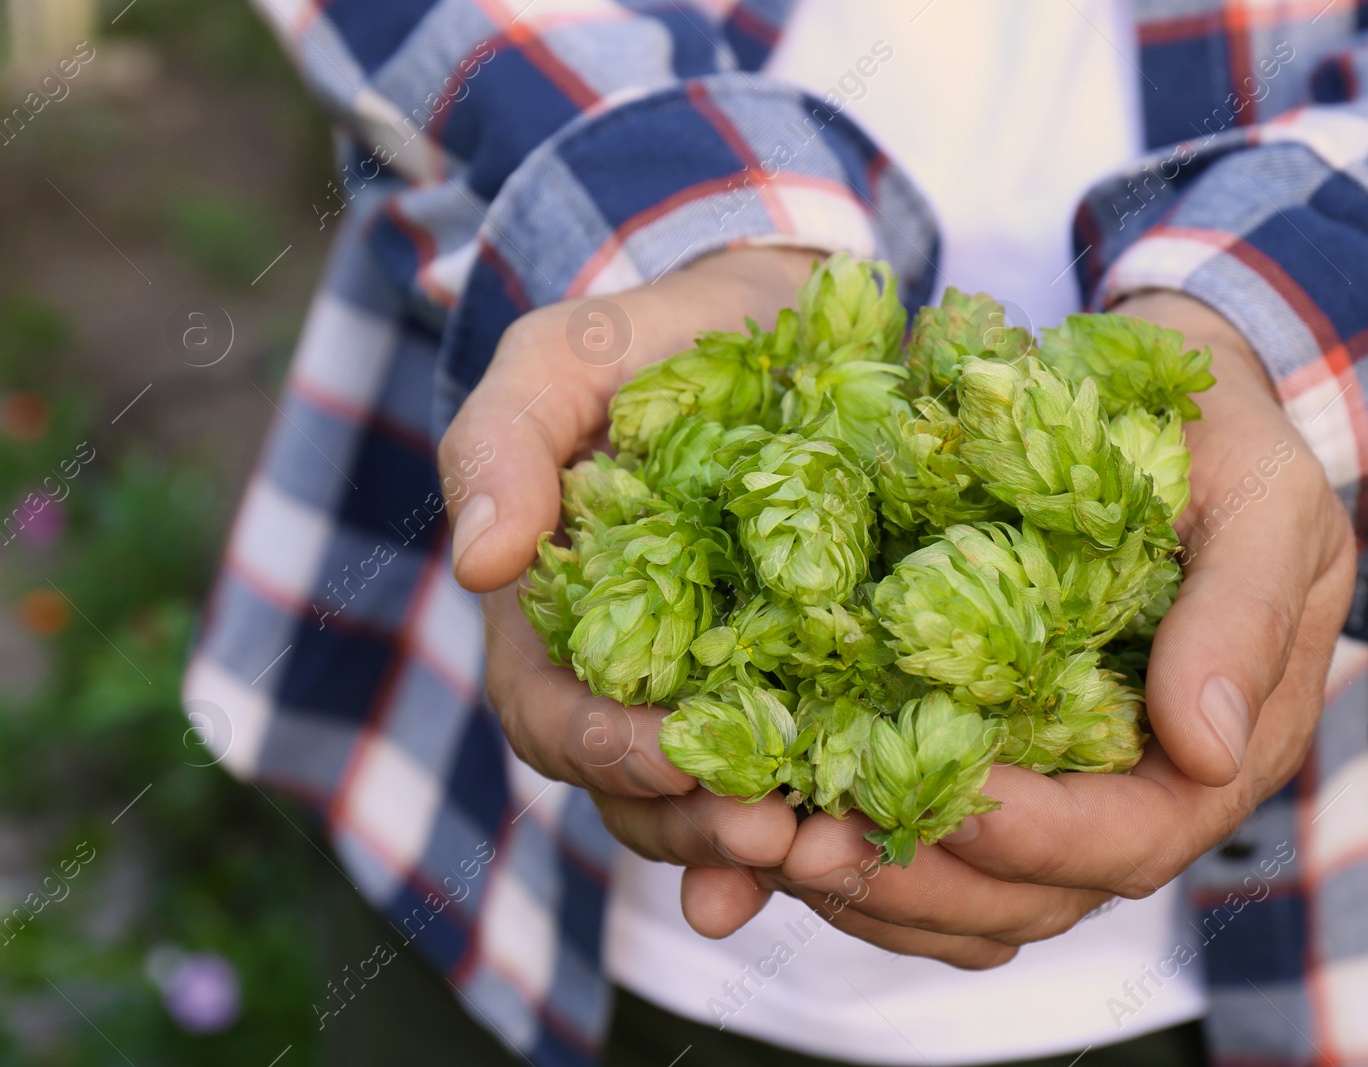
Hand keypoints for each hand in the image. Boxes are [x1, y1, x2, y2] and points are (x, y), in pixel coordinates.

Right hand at [442, 246, 818, 879]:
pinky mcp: (820, 679)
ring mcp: (732, 688)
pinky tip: (882, 839)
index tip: (674, 753)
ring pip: (731, 803)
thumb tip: (479, 562)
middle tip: (770, 836)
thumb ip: (502, 444)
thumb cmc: (648, 343)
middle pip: (644, 791)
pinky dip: (845, 814)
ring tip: (841, 849)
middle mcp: (639, 678)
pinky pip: (825, 770)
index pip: (554, 718)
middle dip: (700, 824)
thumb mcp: (559, 363)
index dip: (603, 750)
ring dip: (777, 847)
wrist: (773, 320)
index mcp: (558, 624)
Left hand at [684, 291, 1356, 965]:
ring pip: (961, 890)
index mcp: (1213, 755)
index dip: (1047, 838)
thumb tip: (1207, 750)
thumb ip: (1243, 617)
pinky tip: (761, 828)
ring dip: (864, 883)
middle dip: (921, 881)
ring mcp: (1049, 782)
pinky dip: (844, 846)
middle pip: (1030, 894)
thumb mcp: (1263, 503)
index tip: (963, 803)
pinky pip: (913, 836)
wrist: (1165, 408)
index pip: (1132, 838)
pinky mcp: (978, 749)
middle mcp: (1128, 794)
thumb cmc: (1223, 444)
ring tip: (765, 844)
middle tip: (813, 848)